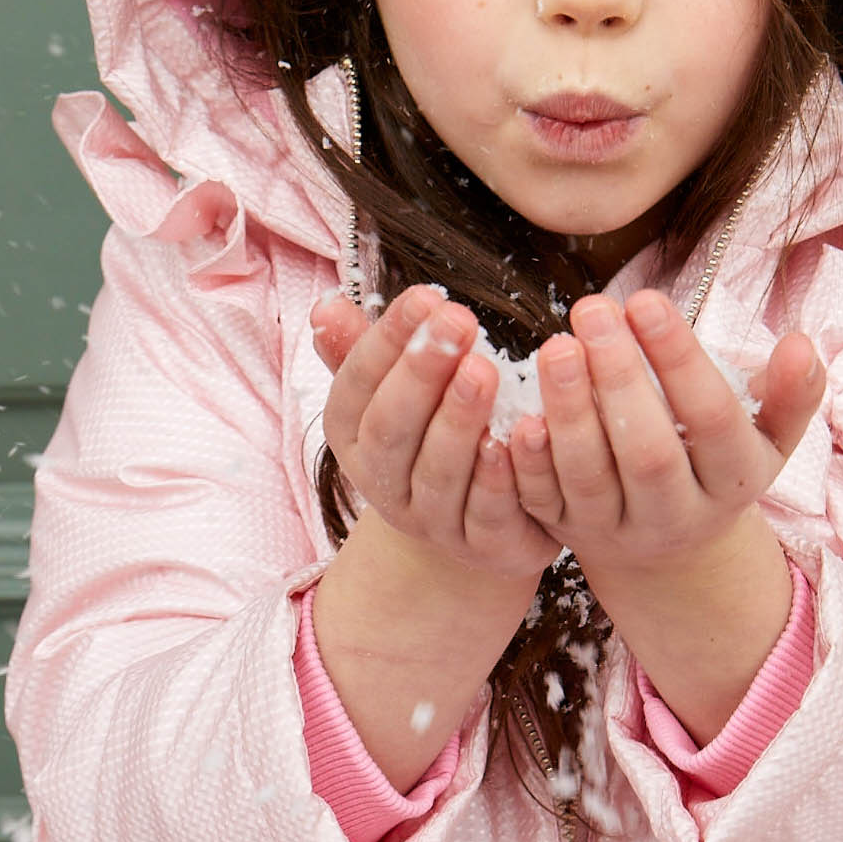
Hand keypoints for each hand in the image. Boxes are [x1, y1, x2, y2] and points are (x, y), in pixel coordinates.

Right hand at [310, 286, 557, 587]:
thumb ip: (364, 350)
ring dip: (458, 420)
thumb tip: (327, 307)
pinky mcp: (484, 546)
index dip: (386, 341)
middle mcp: (383, 484)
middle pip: (392, 430)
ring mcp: (432, 522)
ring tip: (483, 369)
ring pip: (438, 473)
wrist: (477, 526)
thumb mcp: (396, 391)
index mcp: (354, 436)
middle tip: (458, 320)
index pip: (356, 385)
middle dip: (421, 373)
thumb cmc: (433, 436)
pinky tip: (515, 435)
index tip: (425, 295)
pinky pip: (487, 514)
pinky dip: (498, 477)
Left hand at [507, 290, 821, 583]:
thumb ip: (790, 393)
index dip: (680, 361)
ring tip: (556, 345)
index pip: (712, 420)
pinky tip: (519, 414)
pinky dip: (526, 463)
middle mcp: (676, 515)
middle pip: (649, 454)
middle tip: (592, 308)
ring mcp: (617, 529)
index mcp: (731, 482)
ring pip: (590, 477)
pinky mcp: (564, 534)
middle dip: (619, 378)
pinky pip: (540, 504)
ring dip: (569, 410)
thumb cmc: (717, 461)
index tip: (646, 299)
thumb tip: (802, 344)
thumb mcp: (767, 436)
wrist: (672, 549)